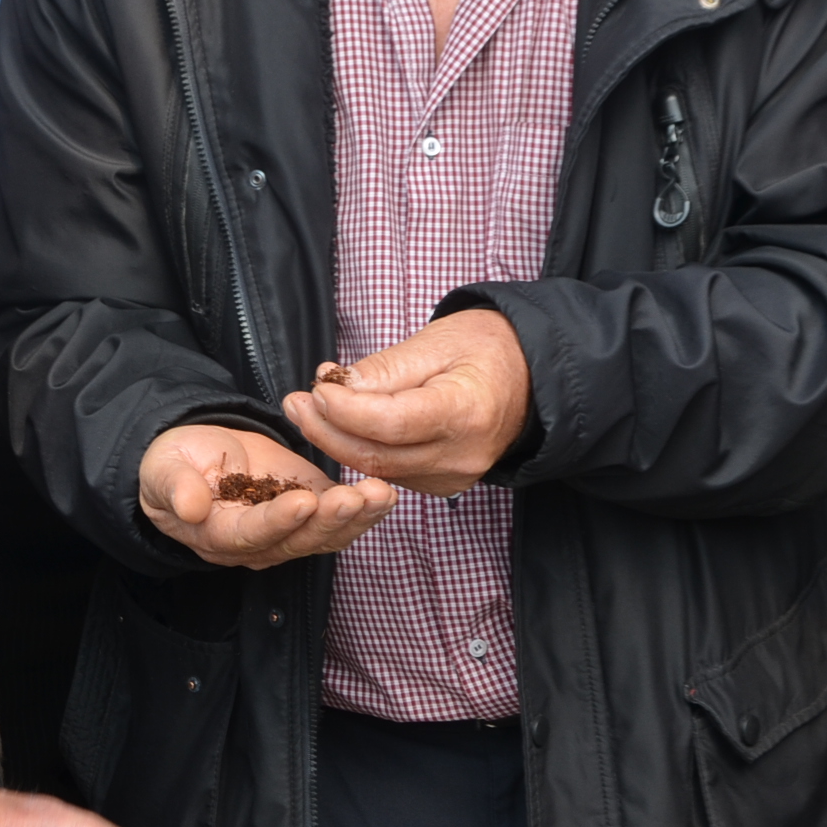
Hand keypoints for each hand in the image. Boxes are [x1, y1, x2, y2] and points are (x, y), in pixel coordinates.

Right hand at [139, 425, 394, 569]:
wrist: (196, 457)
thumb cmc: (173, 465)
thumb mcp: (162, 470)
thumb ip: (175, 488)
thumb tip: (189, 507)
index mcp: (219, 537)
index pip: (252, 534)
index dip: (278, 521)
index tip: (304, 501)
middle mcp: (260, 544)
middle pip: (299, 540)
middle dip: (330, 520)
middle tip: (355, 498)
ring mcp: (290, 531)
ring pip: (327, 534)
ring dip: (357, 517)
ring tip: (381, 495)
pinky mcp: (312, 511)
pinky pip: (341, 518)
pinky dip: (366, 509)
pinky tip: (386, 493)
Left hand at [283, 309, 530, 496]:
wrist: (531, 378)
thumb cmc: (487, 349)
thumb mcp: (437, 342)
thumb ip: (385, 370)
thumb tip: (334, 388)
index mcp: (467, 413)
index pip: (392, 424)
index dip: (346, 410)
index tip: (317, 388)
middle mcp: (462, 456)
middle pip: (377, 456)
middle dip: (326, 430)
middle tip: (295, 402)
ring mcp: (454, 477)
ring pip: (378, 469)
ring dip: (336, 440)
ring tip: (306, 408)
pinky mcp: (443, 484)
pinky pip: (391, 472)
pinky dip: (360, 450)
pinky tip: (340, 424)